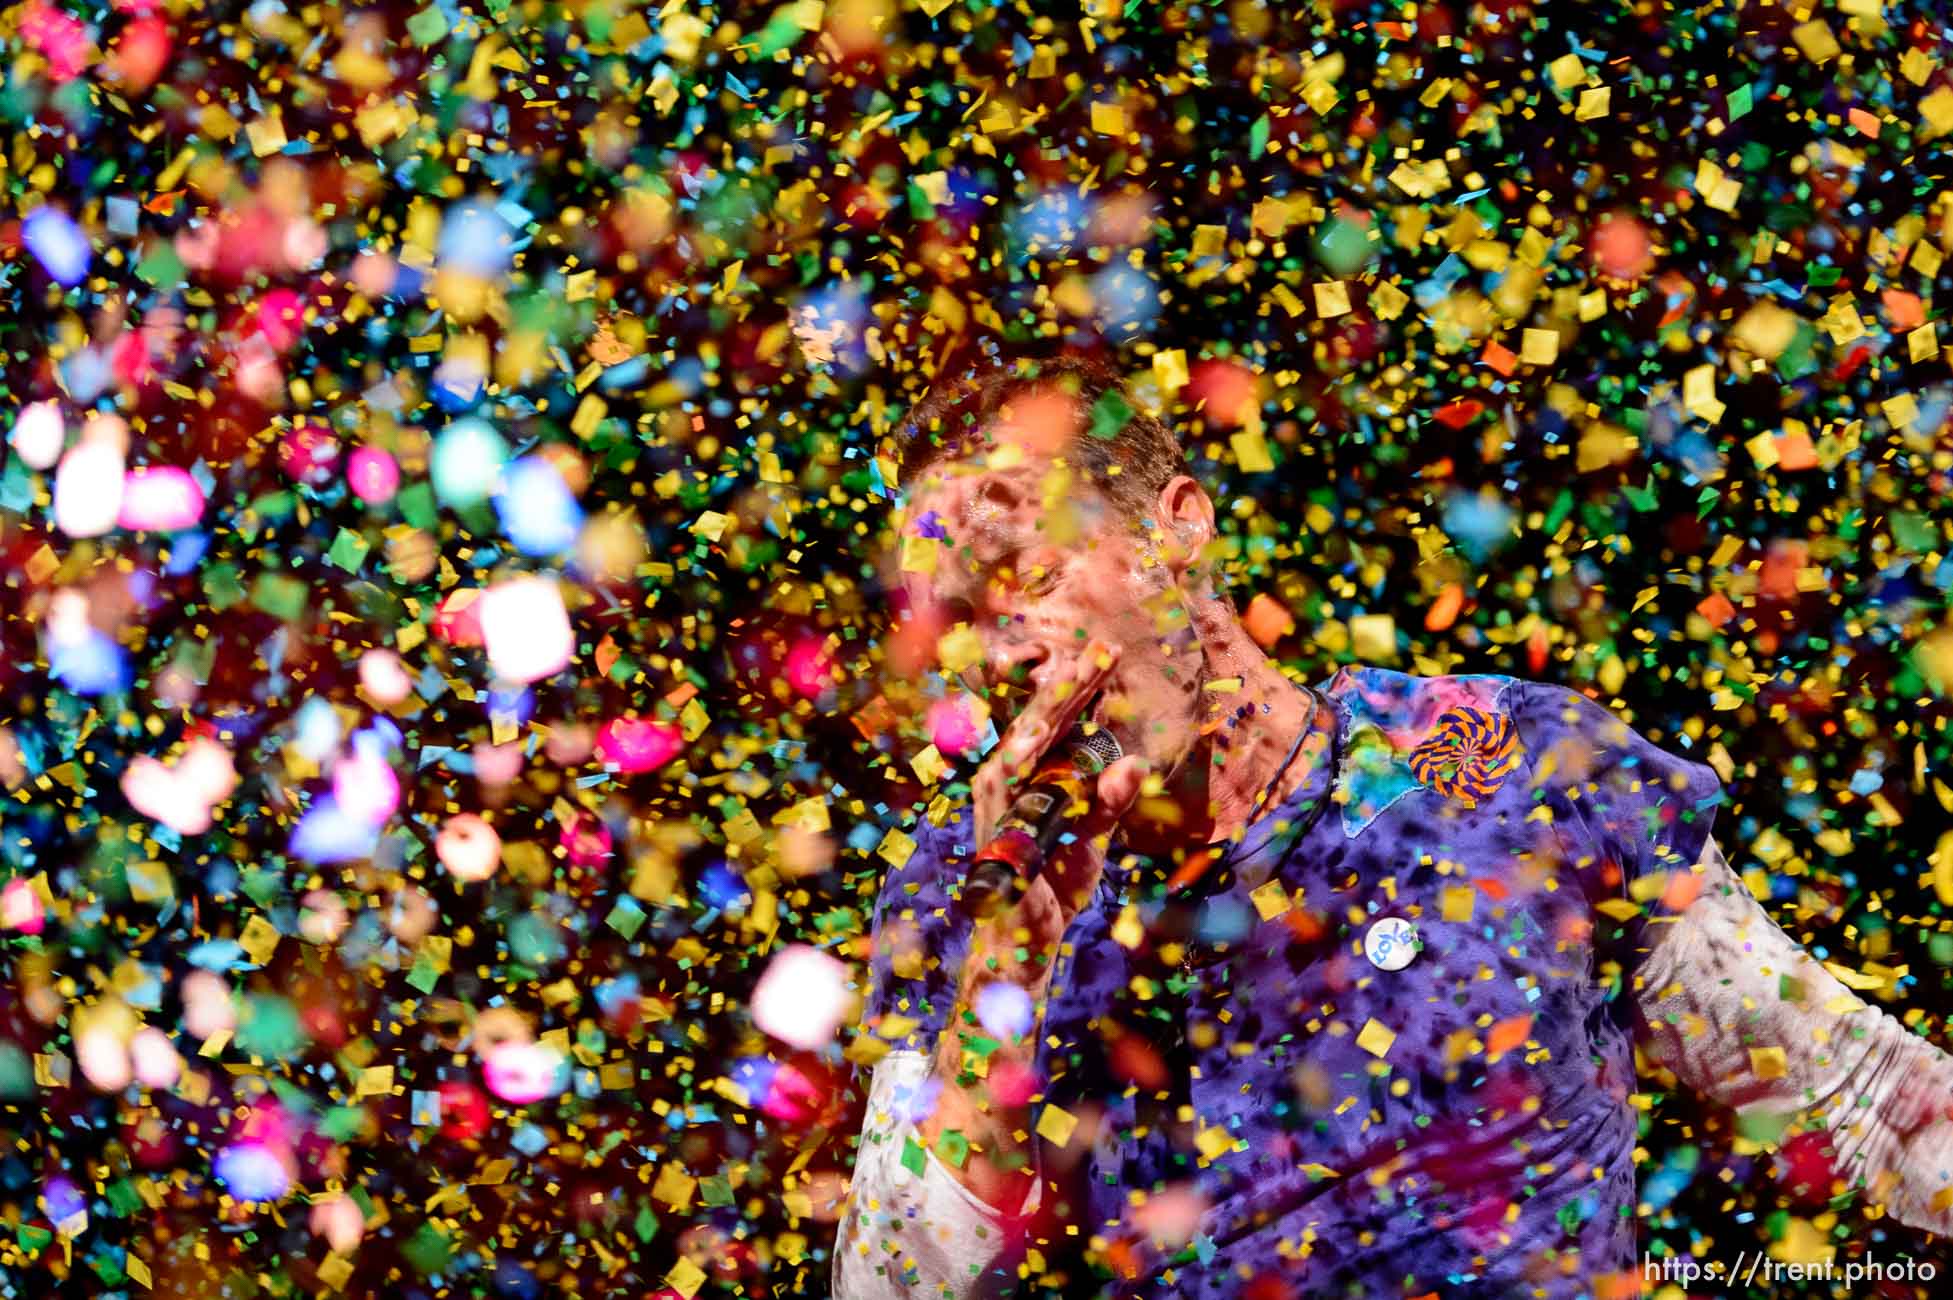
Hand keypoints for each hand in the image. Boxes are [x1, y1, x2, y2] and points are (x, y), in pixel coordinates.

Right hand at [967, 638, 1147, 982]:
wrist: (1025, 934)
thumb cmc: (1055, 876)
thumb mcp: (1093, 831)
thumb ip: (1111, 797)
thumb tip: (1135, 762)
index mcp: (1030, 771)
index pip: (1057, 721)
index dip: (1079, 687)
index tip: (1107, 653)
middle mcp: (1006, 775)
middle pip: (1040, 720)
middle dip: (1071, 685)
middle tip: (1102, 651)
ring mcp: (997, 799)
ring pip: (1025, 742)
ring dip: (1051, 708)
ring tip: (1076, 677)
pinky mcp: (993, 824)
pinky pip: (1014, 787)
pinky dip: (1028, 760)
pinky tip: (1042, 737)